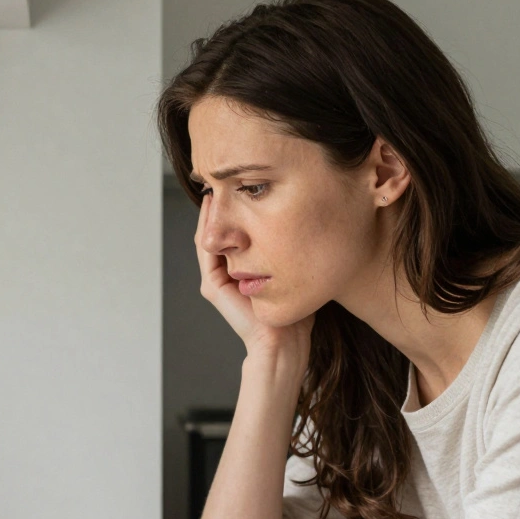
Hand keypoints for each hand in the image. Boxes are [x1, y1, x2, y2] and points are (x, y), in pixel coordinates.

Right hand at [193, 198, 313, 361]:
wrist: (284, 341)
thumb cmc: (295, 313)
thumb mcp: (294, 270)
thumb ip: (291, 250)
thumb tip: (312, 220)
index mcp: (241, 271)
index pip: (234, 232)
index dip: (236, 208)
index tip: (244, 184)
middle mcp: (225, 274)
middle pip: (219, 231)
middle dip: (221, 204)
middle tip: (225, 177)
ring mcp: (216, 280)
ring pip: (209, 236)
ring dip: (211, 211)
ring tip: (216, 186)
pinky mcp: (213, 285)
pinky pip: (206, 249)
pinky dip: (208, 226)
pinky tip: (213, 206)